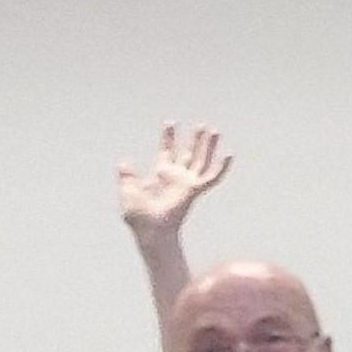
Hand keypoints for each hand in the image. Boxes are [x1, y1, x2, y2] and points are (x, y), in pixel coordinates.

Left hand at [115, 123, 230, 234]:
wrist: (151, 229)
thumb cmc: (139, 216)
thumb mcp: (128, 192)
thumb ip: (127, 177)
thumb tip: (123, 164)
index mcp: (160, 173)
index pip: (167, 150)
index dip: (169, 136)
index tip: (170, 122)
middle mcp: (176, 176)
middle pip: (189, 153)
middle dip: (195, 139)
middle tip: (201, 125)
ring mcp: (187, 183)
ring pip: (202, 160)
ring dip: (208, 146)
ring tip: (214, 131)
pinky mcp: (195, 190)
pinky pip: (212, 177)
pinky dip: (222, 167)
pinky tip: (229, 154)